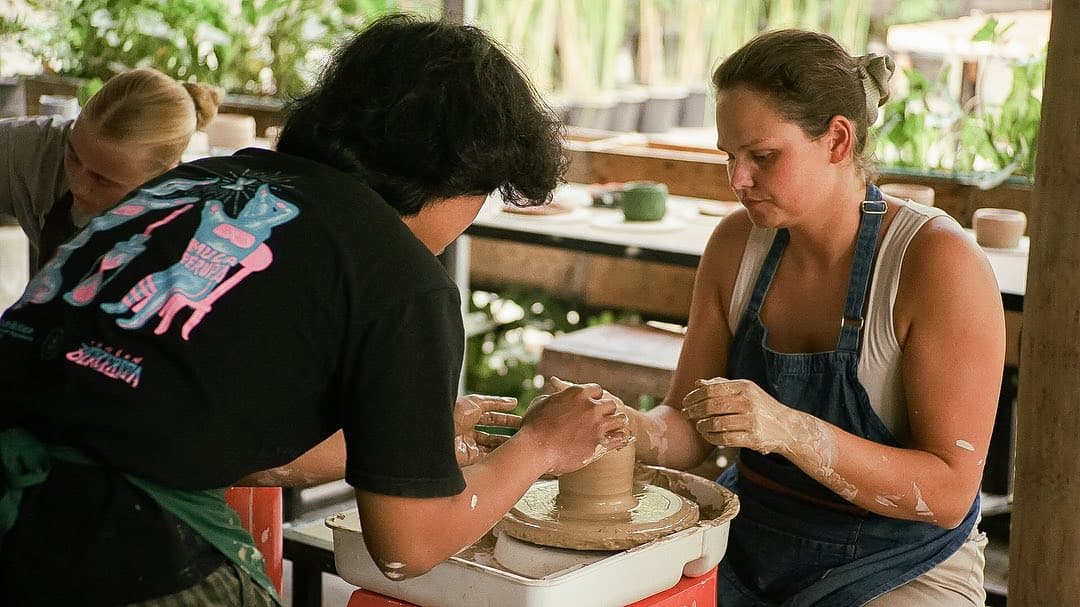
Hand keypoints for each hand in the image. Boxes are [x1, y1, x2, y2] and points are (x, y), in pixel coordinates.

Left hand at [454, 394, 520, 466]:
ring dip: (505, 446)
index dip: (505, 419)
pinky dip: (498, 456)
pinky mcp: (469, 459)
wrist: (437, 434)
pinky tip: (509, 454)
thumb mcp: (476, 402)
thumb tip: (514, 401)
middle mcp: (468, 433)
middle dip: (508, 435)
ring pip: (490, 448)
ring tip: (521, 445)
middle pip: (492, 435)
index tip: (521, 420)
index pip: (491, 418)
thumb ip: (495, 402)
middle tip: (525, 435)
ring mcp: (468, 447)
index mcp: (468, 417)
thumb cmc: (453, 413)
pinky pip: (486, 458)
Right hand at [520, 377, 632, 475]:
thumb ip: (554, 396)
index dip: (595, 398)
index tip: (593, 405)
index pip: (597, 390)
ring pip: (620, 420)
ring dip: (617, 424)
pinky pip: (620, 439)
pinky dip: (621, 440)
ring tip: (614, 430)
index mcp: (578, 393)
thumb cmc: (533, 427)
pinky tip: (620, 443)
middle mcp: (591, 406)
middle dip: (608, 411)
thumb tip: (556, 394)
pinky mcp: (600, 443)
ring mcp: (598, 425)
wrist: (535, 449)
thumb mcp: (541, 403)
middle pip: (611, 404)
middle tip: (604, 419)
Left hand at [682, 378, 799, 455]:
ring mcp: (752, 421)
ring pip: (716, 424)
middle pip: (711, 406)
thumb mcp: (746, 391)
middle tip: (686, 414)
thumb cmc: (761, 407)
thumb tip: (698, 383)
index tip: (685, 402)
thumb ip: (722, 385)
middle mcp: (749, 402)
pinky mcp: (754, 439)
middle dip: (694, 411)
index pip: (712, 389)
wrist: (788, 427)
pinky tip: (708, 435)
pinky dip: (712, 438)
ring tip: (699, 426)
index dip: (694, 396)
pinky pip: (725, 439)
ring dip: (702, 426)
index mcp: (745, 387)